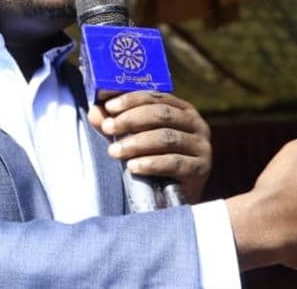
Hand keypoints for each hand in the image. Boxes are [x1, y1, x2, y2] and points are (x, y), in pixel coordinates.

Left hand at [88, 90, 211, 202]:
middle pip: (162, 114)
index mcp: (182, 110)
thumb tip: (95, 111)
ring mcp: (201, 147)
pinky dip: (151, 163)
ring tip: (114, 151)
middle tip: (108, 127)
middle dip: (131, 119)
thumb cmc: (155, 162)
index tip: (109, 107)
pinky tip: (133, 167)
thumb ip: (117, 124)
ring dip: (137, 143)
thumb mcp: (135, 139)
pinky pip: (174, 162)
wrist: (175, 199)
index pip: (156, 97)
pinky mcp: (200, 169)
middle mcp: (196, 124)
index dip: (131, 99)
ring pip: (166, 137)